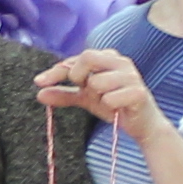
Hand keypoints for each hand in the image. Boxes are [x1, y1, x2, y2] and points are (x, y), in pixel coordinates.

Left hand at [41, 47, 159, 134]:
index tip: (39, 82)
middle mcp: (121, 62)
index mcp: (109, 58)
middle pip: (88, 57)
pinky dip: (109, 107)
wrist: (143, 126)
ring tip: (108, 102)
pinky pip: (110, 99)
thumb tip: (39, 93)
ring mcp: (131, 76)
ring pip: (97, 82)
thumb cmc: (115, 106)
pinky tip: (119, 109)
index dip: (56, 70)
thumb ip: (64, 94)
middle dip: (78, 75)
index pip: (77, 58)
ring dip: (97, 97)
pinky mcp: (138, 93)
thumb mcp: (86, 99)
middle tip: (84, 90)